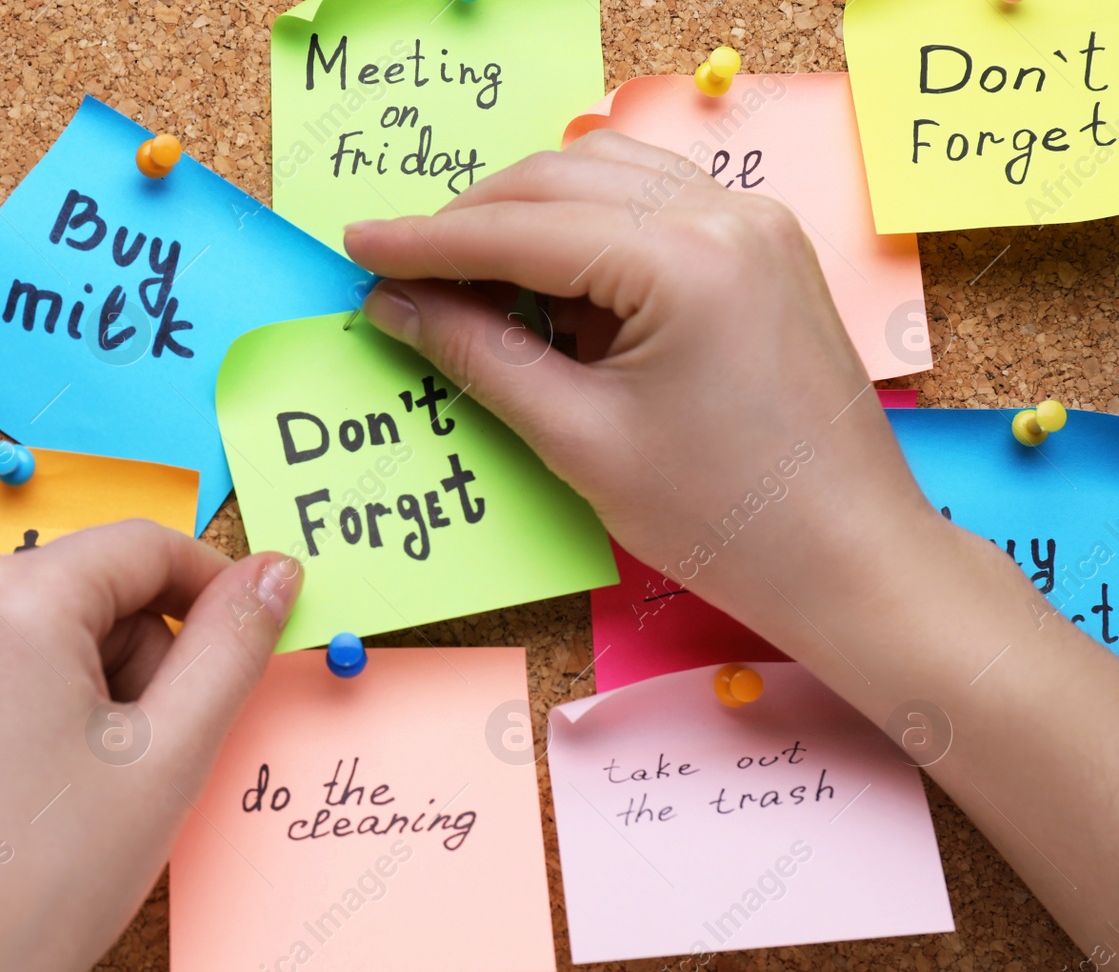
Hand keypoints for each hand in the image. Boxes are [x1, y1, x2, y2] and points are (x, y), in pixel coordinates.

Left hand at [0, 521, 300, 971]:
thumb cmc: (43, 883)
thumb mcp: (170, 756)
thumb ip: (233, 646)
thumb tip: (275, 571)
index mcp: (12, 600)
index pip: (144, 547)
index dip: (212, 588)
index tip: (243, 644)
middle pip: (82, 590)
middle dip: (137, 655)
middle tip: (150, 754)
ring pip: (26, 633)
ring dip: (78, 685)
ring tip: (82, 787)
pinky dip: (13, 710)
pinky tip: (21, 794)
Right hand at [343, 129, 940, 619]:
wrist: (848, 557)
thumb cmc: (721, 517)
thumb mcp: (579, 439)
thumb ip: (480, 356)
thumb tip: (396, 306)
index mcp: (683, 259)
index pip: (522, 229)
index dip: (427, 241)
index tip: (358, 245)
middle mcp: (725, 214)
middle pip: (559, 181)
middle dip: (469, 224)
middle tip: (398, 273)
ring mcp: (752, 224)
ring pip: (603, 178)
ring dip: (523, 219)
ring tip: (463, 280)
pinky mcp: (760, 249)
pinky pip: (649, 207)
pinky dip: (583, 230)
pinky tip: (543, 281)